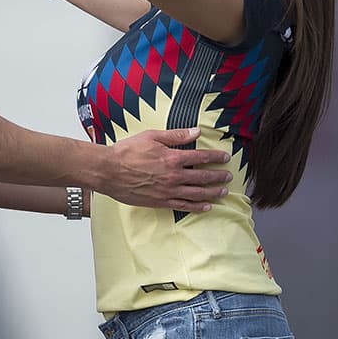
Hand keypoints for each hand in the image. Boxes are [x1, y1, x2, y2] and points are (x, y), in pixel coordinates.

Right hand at [101, 127, 231, 212]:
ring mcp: (168, 190)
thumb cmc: (127, 151)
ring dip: (212, 193)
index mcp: (173, 157)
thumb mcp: (151, 136)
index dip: (215, 157)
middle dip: (218, 176)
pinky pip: (184, 205)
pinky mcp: (160, 201)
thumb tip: (196, 131)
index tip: (225, 157)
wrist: (109, 171)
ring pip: (197, 193)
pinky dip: (197, 207)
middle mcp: (174, 176)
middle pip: (203, 177)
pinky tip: (206, 207)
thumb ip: (176, 135)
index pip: (201, 157)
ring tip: (223, 192)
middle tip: (228, 177)